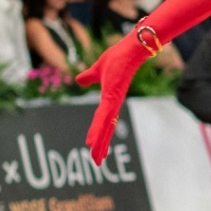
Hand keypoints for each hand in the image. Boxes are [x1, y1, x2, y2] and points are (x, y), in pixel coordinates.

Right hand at [74, 33, 150, 163]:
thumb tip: (79, 81)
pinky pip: (104, 116)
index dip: (99, 134)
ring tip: (97, 157)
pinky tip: (93, 140)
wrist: (131, 47)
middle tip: (98, 162)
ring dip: (100, 141)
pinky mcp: (114, 96)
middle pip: (106, 128)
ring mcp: (114, 100)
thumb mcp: (97, 69)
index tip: (95, 148)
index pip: (103, 121)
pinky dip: (98, 128)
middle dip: (102, 145)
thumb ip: (88, 77)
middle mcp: (114, 103)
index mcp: (110, 99)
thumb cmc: (118, 56)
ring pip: (105, 125)